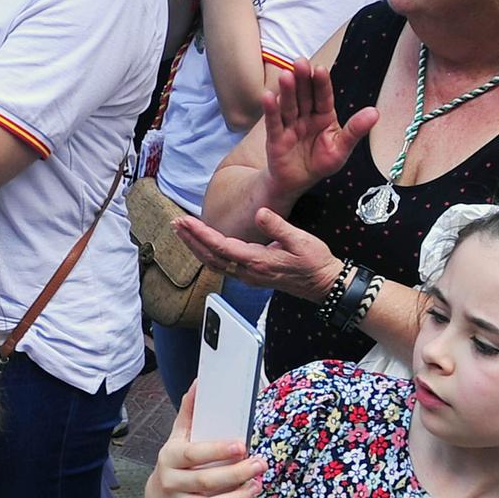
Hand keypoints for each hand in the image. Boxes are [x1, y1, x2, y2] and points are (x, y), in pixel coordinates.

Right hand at [148, 387, 264, 497]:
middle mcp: (174, 484)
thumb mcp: (178, 436)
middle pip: (206, 482)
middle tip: (260, 463)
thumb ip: (190, 411)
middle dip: (236, 474)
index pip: (193, 454)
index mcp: (170, 458)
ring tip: (257, 484)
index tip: (242, 444)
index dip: (218, 450)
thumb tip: (200, 383)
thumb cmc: (177, 461)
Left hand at [177, 206, 345, 301]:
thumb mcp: (300, 240)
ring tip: (182, 232)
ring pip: (214, 263)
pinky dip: (208, 254)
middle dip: (191, 240)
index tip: (185, 221)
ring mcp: (249, 276)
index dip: (200, 233)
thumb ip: (277, 227)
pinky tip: (203, 246)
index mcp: (257, 261)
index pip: (220, 246)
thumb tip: (259, 213)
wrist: (323, 284)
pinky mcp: (252, 275)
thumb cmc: (314, 263)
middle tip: (175, 223)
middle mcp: (248, 271)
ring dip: (196, 247)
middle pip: (211, 256)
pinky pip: (222, 266)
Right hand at [258, 59, 378, 200]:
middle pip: (304, 95)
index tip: (320, 69)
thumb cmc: (321, 162)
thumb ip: (355, 130)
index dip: (321, 83)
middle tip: (300, 62)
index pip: (323, 96)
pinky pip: (274, 123)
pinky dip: (271, 110)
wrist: (297, 182)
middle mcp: (306, 116)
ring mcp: (290, 125)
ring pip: (289, 105)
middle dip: (302, 79)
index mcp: (324, 115)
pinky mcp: (276, 138)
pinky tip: (268, 96)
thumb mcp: (341, 147)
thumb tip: (375, 112)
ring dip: (287, 91)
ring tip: (285, 75)